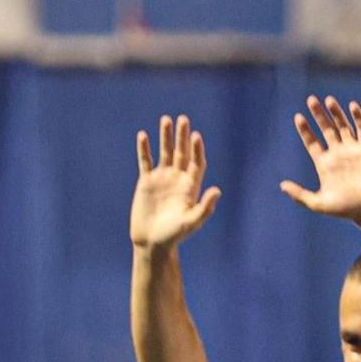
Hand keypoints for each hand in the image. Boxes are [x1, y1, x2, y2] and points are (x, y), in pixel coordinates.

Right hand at [130, 115, 222, 251]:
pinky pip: (145, 162)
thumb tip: (217, 190)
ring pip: (164, 153)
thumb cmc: (174, 235)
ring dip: (165, 137)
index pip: (196, 162)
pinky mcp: (146, 182)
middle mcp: (177, 179)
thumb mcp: (191, 222)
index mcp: (190, 186)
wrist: (152, 242)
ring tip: (166, 119)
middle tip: (183, 119)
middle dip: (182, 136)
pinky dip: (144, 149)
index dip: (197, 150)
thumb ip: (205, 207)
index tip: (195, 137)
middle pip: (181, 153)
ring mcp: (162, 179)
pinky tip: (143, 136)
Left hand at [280, 96, 360, 226]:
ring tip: (327, 100)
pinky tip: (352, 105)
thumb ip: (300, 194)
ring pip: (342, 126)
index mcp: (324, 164)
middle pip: (325, 129)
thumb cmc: (344, 209)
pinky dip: (358, 117)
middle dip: (318, 115)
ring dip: (335, 112)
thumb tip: (282, 185)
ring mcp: (351, 150)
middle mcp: (337, 154)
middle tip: (310, 100)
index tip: (298, 117)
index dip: (305, 130)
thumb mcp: (317, 203)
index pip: (312, 142)